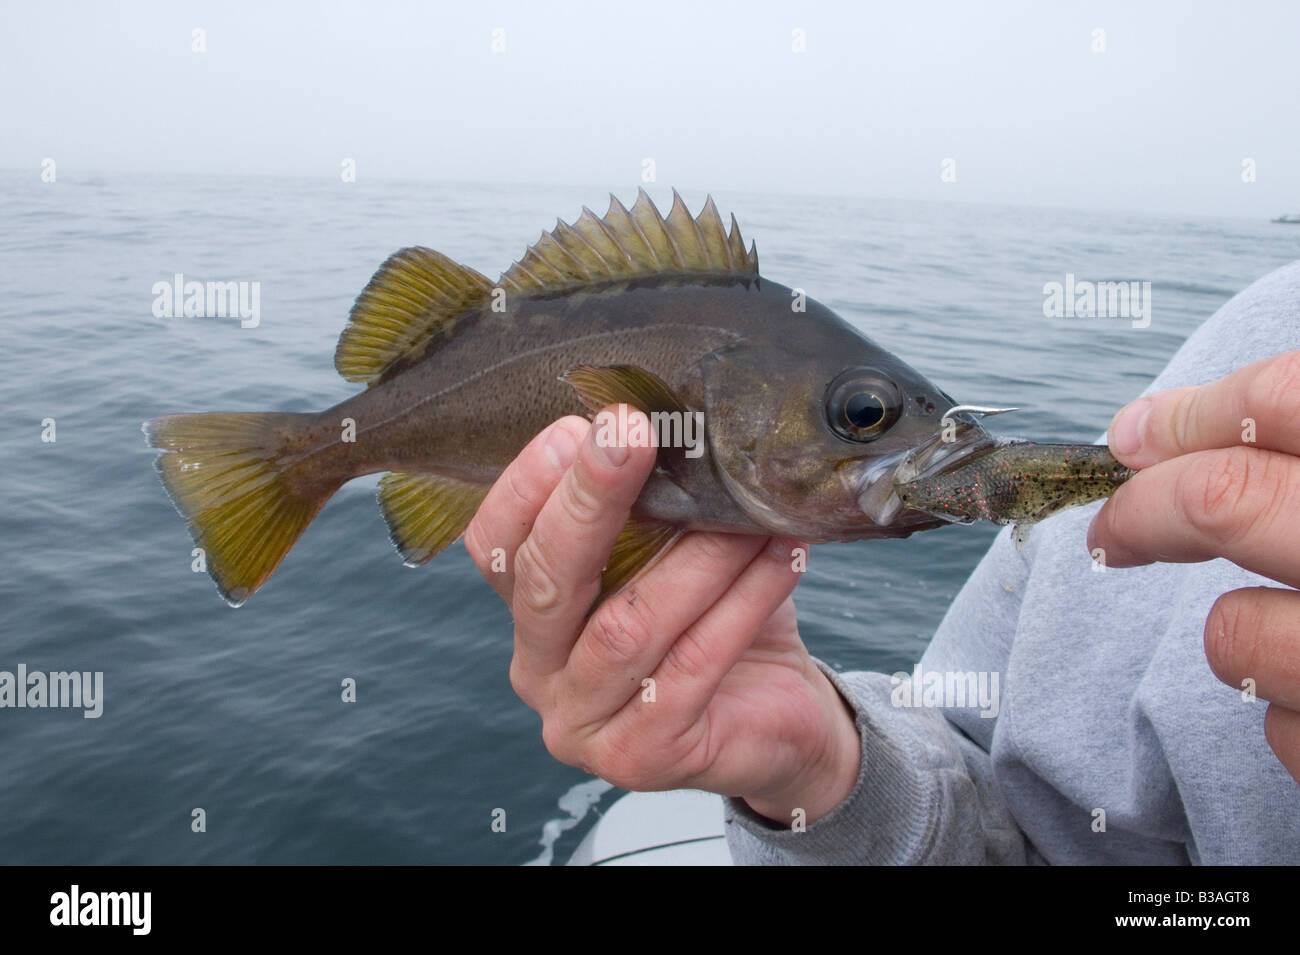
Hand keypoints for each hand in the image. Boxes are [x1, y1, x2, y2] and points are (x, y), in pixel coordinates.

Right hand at [464, 406, 861, 823]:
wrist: (778, 713)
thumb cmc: (716, 617)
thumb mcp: (674, 551)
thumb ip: (655, 503)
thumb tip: (670, 412)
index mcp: (531, 616)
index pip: (495, 548)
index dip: (528, 485)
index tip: (583, 423)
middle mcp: (539, 673)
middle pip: (544, 584)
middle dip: (588, 501)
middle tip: (632, 434)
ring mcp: (582, 726)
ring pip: (626, 627)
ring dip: (694, 556)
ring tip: (747, 509)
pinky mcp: (641, 759)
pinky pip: (691, 668)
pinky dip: (741, 604)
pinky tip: (781, 556)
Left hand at [1088, 351, 1299, 782]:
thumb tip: (1162, 427)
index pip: (1287, 401)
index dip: (1194, 413)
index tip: (1142, 435)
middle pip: (1228, 501)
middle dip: (1146, 511)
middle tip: (1118, 530)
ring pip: (1238, 633)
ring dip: (1234, 632)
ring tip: (1278, 631)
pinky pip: (1287, 734)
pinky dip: (1291, 716)